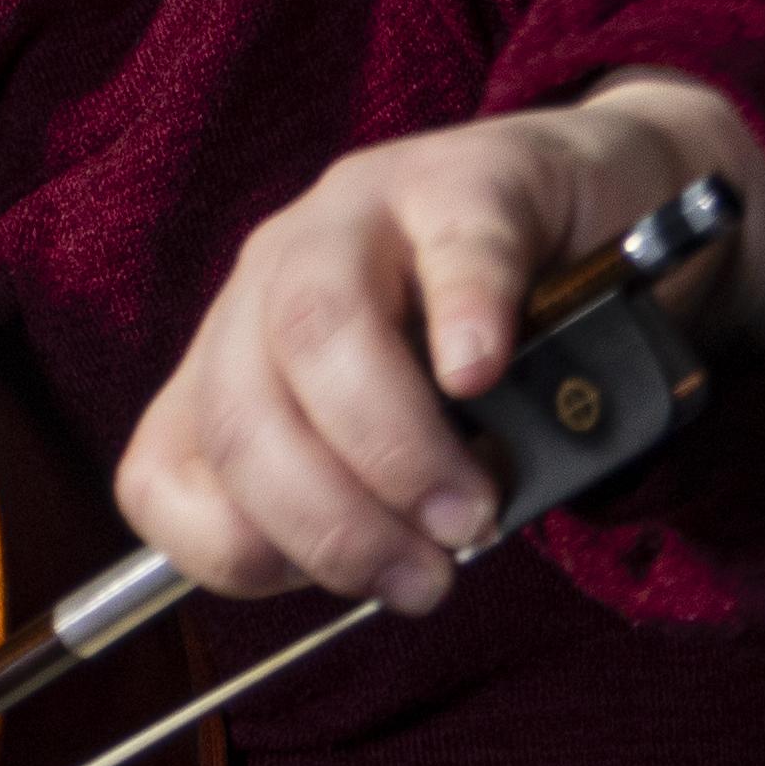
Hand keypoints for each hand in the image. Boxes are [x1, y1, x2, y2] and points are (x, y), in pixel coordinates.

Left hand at [116, 71, 764, 615]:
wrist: (601, 208)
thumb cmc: (495, 344)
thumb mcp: (407, 438)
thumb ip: (368, 501)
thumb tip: (396, 572)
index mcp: (236, 353)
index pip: (164, 472)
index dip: (237, 553)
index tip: (345, 587)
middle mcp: (271, 277)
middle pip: (243, 412)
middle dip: (330, 522)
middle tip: (427, 575)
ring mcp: (361, 212)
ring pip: (317, 327)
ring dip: (391, 446)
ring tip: (470, 506)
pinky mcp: (468, 178)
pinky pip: (452, 249)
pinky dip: (465, 319)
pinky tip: (486, 371)